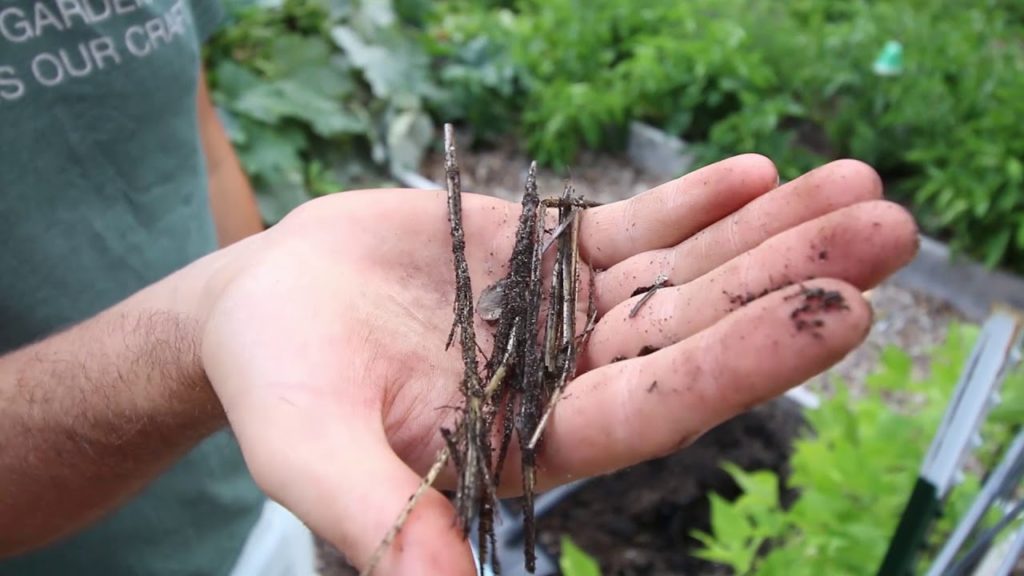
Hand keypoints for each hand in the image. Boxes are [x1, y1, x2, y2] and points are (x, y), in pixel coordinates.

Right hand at [201, 155, 917, 573]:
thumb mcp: (309, 448)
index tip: (838, 311)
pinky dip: (694, 202)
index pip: (654, 404)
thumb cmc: (278, 386)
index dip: (742, 360)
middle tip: (888, 231)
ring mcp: (566, 315)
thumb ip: (378, 513)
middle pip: (695, 331)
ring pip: (684, 276)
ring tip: (859, 189)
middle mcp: (568, 380)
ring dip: (769, 233)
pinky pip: (636, 229)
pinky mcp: (549, 257)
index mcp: (531, 440)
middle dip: (788, 280)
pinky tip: (758, 174)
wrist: (263, 307)